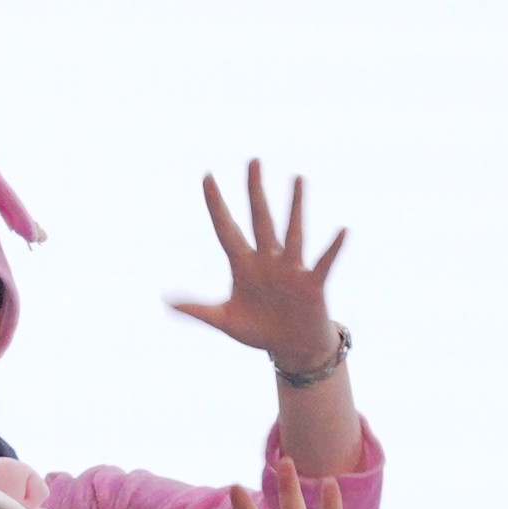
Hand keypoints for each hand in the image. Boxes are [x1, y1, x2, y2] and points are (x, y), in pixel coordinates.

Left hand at [169, 161, 348, 374]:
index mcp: (243, 265)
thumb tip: (166, 301)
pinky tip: (341, 230)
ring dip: (294, 207)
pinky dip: (332, 249)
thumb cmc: (258, 331)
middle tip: (253, 160)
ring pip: (292, 232)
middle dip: (254, 192)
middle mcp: (268, 260)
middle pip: (260, 219)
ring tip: (297, 179)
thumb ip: (198, 310)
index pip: (226, 228)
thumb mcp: (225, 321)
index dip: (216, 205)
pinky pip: (323, 263)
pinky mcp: (312, 285)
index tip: (207, 176)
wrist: (292, 348)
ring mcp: (291, 270)